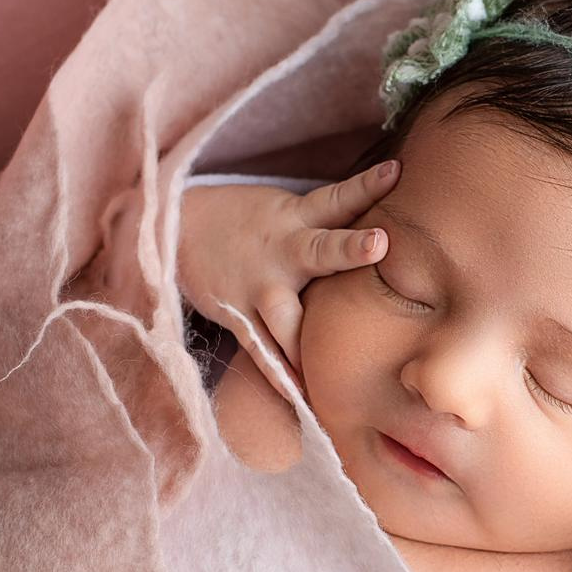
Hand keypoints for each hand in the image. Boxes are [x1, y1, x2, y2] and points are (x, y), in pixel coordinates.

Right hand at [177, 161, 401, 386]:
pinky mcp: (238, 318)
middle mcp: (283, 252)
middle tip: (379, 244)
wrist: (175, 230)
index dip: (367, 184)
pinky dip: (283, 377)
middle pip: (321, 249)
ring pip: (290, 316)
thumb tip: (388, 225)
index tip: (396, 171)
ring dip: (308, 339)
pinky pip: (264, 353)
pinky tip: (304, 400)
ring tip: (329, 366)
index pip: (338, 198)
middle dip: (349, 249)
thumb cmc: (247, 223)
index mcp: (297, 219)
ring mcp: (260, 289)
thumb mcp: (285, 210)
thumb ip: (328, 222)